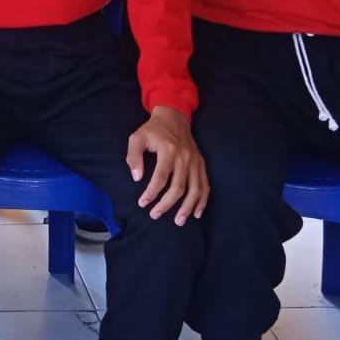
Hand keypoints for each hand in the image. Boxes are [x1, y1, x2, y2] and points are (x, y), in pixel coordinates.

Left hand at [125, 105, 209, 224]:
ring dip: (187, 207)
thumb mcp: (137, 137)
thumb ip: (134, 156)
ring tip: (179, 221)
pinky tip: (196, 213)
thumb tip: (137, 178)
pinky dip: (202, 201)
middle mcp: (185, 157)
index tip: (143, 203)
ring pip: (195, 189)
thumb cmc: (153, 130)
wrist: (174, 117)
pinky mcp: (201, 164)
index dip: (152, 192)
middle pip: (178, 187)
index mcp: (168, 150)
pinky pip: (205, 185)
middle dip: (167, 204)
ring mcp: (195, 161)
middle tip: (155, 215)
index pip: (161, 177)